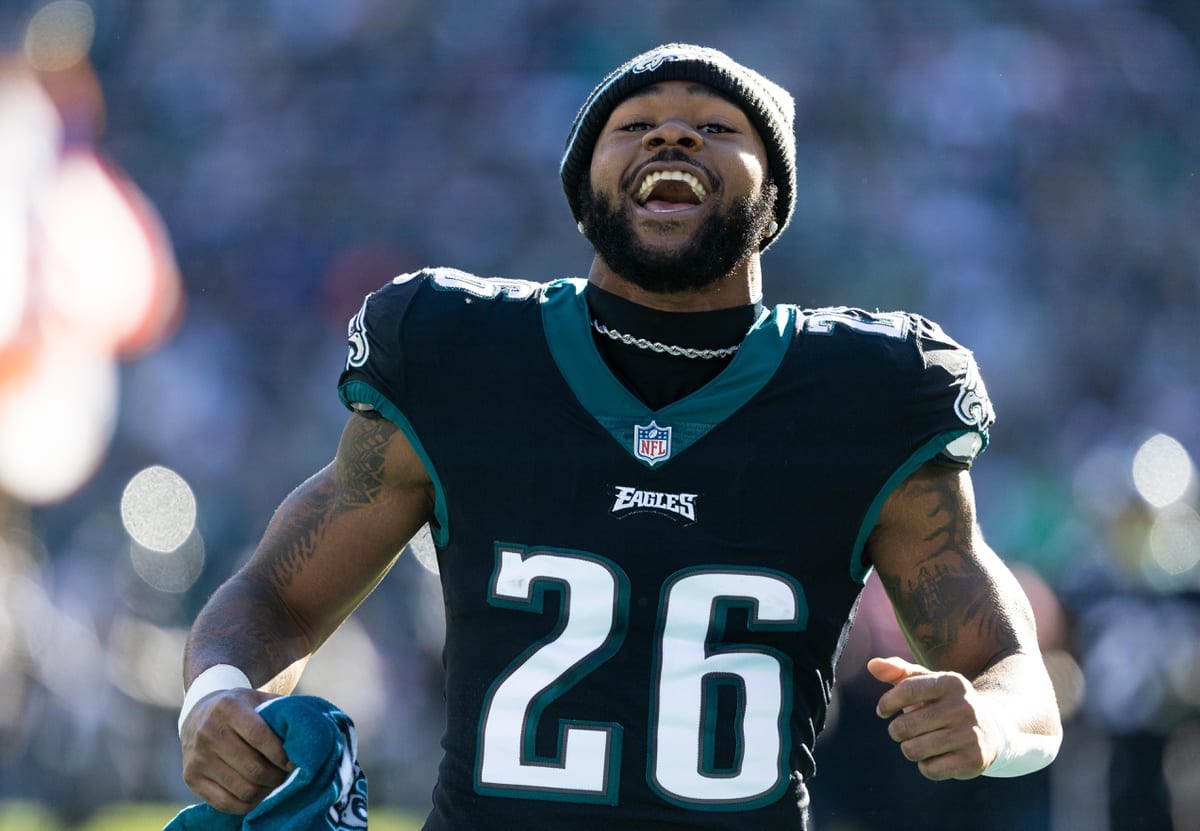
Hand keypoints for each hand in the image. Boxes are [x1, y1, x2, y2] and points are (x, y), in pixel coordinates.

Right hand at [180, 688, 293, 812]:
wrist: (199, 713)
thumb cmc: (241, 708)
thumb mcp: (259, 699)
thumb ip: (283, 712)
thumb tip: (315, 731)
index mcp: (228, 707)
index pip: (261, 738)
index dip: (282, 754)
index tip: (294, 761)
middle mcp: (208, 732)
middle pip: (254, 768)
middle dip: (277, 776)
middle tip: (286, 775)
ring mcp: (197, 757)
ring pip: (243, 789)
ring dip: (265, 791)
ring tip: (273, 783)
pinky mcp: (190, 778)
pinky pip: (225, 803)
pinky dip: (248, 804)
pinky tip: (257, 793)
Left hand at [867, 656, 1000, 780]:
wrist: (992, 728)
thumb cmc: (945, 702)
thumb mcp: (926, 682)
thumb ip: (898, 671)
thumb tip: (872, 665)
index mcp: (951, 682)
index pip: (906, 690)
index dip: (887, 703)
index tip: (883, 711)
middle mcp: (964, 707)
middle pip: (904, 726)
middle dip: (897, 731)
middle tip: (906, 729)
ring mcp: (971, 734)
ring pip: (913, 750)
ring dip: (910, 748)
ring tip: (922, 742)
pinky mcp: (974, 760)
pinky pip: (930, 770)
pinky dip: (926, 766)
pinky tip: (938, 756)